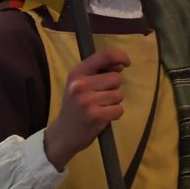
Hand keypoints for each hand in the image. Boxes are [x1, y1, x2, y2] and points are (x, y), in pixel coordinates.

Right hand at [43, 48, 129, 169]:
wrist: (63, 133)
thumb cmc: (75, 106)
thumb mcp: (80, 84)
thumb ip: (99, 71)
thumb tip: (121, 64)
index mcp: (77, 72)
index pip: (104, 55)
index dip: (120, 56)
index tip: (126, 63)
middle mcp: (80, 84)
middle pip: (116, 78)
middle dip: (114, 87)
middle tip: (100, 97)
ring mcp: (87, 101)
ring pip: (119, 94)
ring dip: (114, 102)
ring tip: (100, 108)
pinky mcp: (96, 116)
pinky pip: (119, 109)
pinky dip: (115, 114)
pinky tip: (102, 117)